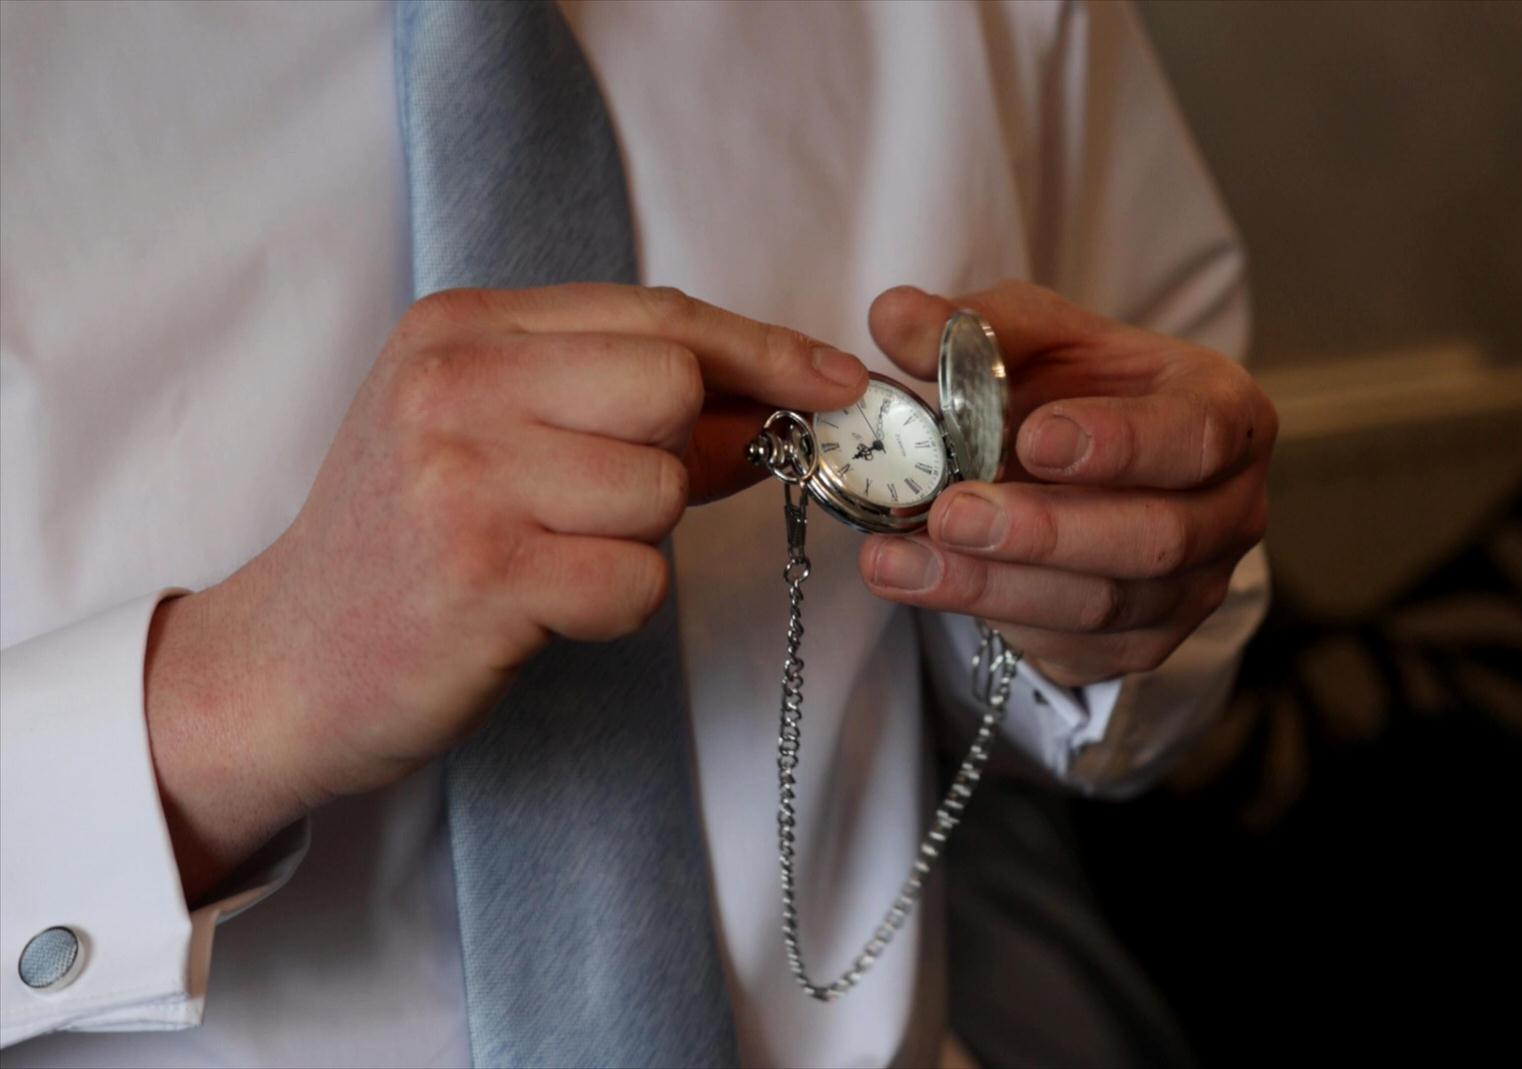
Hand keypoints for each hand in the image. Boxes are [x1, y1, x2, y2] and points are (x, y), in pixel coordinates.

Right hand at [146, 284, 866, 897]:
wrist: (287, 663)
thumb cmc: (414, 544)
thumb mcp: (495, 438)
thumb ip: (627, 408)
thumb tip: (780, 400)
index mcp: (462, 330)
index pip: (658, 314)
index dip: (763, 349)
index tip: (838, 380)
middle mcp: (455, 385)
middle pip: (672, 386)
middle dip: (672, 457)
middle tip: (602, 504)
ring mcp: (462, 477)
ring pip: (659, 491)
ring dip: (634, 542)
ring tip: (548, 559)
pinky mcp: (481, 574)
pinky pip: (635, 579)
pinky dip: (614, 604)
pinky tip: (543, 609)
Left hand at [857, 282, 1273, 686]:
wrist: (1090, 473)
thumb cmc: (1080, 392)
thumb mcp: (1040, 340)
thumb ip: (979, 328)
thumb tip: (895, 318)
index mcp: (1227, 416)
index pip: (1198, 436)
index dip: (1122, 443)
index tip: (1035, 438)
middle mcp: (1230, 512)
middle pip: (1156, 539)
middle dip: (1044, 532)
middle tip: (952, 513)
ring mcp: (1193, 590)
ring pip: (1104, 605)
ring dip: (993, 585)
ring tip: (900, 558)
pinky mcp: (1143, 645)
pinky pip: (1072, 646)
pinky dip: (989, 617)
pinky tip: (920, 583)